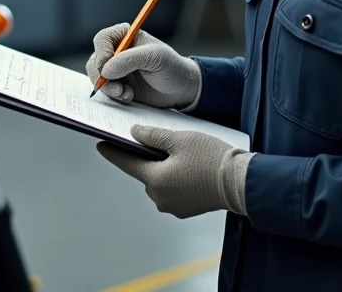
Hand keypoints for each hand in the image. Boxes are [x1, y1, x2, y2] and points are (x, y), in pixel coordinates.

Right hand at [85, 24, 201, 108]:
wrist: (180, 90)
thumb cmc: (172, 68)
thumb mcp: (154, 57)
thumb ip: (129, 60)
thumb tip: (106, 70)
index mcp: (126, 36)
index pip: (102, 39)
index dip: (101, 54)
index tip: (107, 69)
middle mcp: (117, 51)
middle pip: (95, 60)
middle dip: (102, 76)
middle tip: (117, 88)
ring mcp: (115, 69)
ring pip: (96, 76)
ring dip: (108, 88)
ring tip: (126, 93)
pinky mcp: (117, 85)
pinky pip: (104, 90)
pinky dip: (113, 95)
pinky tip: (129, 96)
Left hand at [97, 126, 252, 218]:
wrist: (240, 183)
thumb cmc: (211, 159)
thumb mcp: (180, 139)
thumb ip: (153, 136)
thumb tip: (134, 134)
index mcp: (155, 181)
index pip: (127, 164)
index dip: (113, 152)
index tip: (100, 145)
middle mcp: (160, 198)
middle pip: (145, 172)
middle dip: (148, 156)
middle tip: (155, 138)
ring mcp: (173, 206)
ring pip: (160, 180)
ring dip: (164, 166)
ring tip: (179, 151)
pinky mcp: (186, 209)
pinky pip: (172, 188)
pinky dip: (174, 176)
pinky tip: (188, 165)